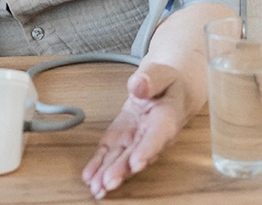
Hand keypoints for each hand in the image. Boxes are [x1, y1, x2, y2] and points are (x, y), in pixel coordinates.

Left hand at [81, 2, 230, 197]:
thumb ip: (151, 78)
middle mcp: (152, 134)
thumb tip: (138, 85)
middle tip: (108, 182)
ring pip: (123, 158)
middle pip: (137, 153)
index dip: (147, 149)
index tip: (137, 162)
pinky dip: (100, 164)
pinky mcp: (123, 137)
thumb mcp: (162, 72)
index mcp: (167, 117)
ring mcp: (137, 138)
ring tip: (96, 188)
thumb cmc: (169, 82)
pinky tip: (90, 176)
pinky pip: (112, 152)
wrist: (171, 88)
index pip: (158, 136)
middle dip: (123, 170)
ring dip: (109, 173)